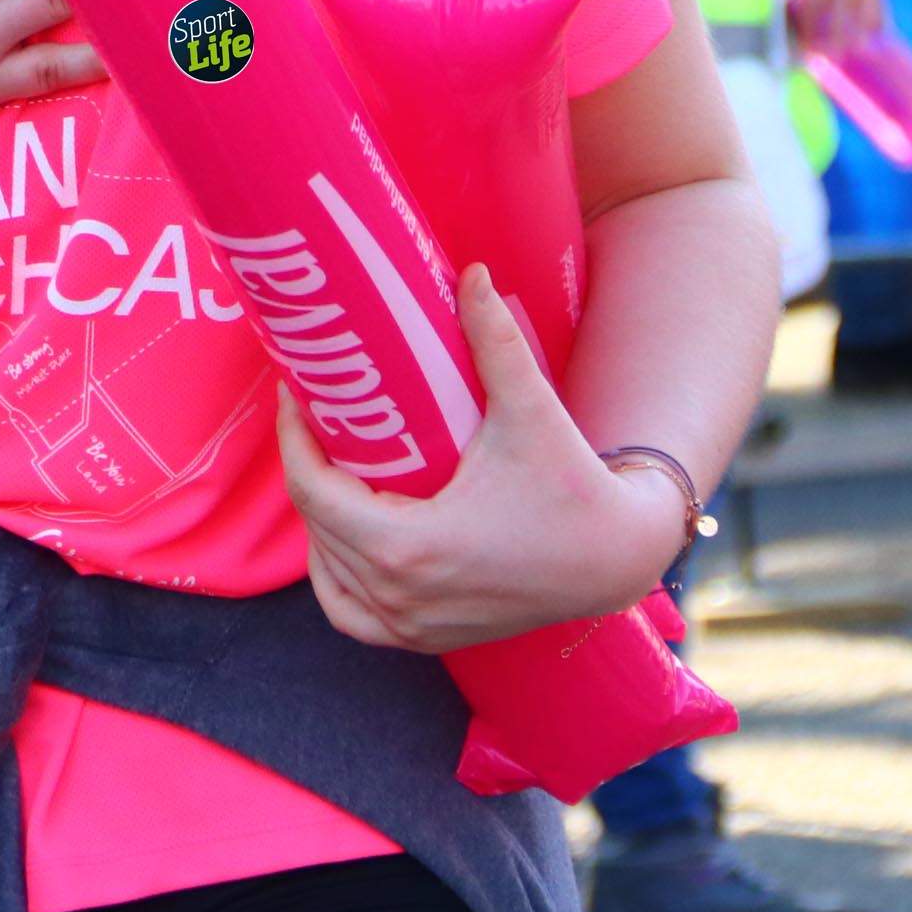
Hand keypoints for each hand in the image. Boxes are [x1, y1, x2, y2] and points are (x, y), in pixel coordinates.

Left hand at [278, 265, 681, 654]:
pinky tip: (340, 545)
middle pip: (316, 526)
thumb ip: (495, 341)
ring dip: (317, 525)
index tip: (295, 395)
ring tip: (329, 469)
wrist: (618, 559)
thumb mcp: (530, 410)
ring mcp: (414, 626)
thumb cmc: (572, 485)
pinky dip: (336, 584)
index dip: (293, 439)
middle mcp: (401, 595)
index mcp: (408, 547)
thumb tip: (471, 272)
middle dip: (305, 469)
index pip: (312, 491)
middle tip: (314, 418)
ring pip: (328, 576)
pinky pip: (355, 618)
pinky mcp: (430, 639)